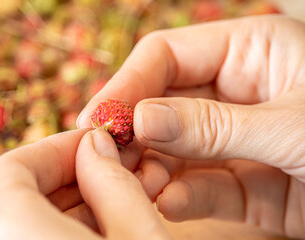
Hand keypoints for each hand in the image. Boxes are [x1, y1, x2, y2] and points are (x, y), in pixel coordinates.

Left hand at [0, 129, 169, 239]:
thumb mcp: (142, 236)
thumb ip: (114, 182)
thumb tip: (96, 144)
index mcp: (11, 235)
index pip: (9, 170)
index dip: (55, 149)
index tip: (96, 145)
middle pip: (4, 197)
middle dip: (56, 177)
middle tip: (100, 174)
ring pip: (10, 226)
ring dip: (57, 207)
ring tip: (106, 207)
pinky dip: (51, 232)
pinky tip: (95, 233)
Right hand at [77, 15, 304, 237]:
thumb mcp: (293, 124)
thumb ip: (213, 124)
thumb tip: (142, 120)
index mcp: (248, 52)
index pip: (166, 56)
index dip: (128, 84)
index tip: (99, 118)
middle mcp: (234, 92)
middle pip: (162, 103)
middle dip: (133, 130)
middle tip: (105, 155)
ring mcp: (234, 139)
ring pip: (173, 149)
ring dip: (150, 167)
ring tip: (134, 184)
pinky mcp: (242, 183)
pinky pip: (198, 185)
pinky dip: (177, 195)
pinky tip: (166, 203)